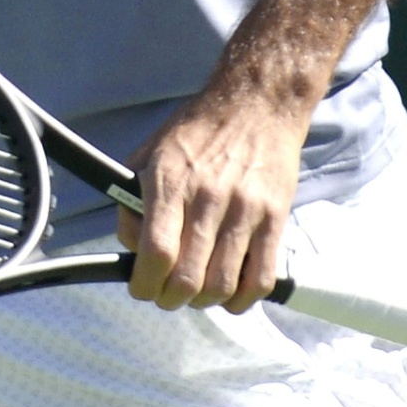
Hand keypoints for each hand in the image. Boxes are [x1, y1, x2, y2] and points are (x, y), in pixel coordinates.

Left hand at [118, 91, 307, 313]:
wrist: (257, 105)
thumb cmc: (198, 131)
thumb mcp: (149, 153)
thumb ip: (132, 202)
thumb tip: (131, 249)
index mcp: (170, 179)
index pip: (156, 251)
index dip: (145, 283)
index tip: (141, 287)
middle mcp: (207, 197)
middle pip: (188, 278)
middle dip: (170, 299)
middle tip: (167, 295)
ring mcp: (245, 210)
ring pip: (222, 285)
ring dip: (205, 302)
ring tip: (198, 292)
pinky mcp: (275, 219)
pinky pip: (260, 279)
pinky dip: (242, 299)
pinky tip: (231, 290)